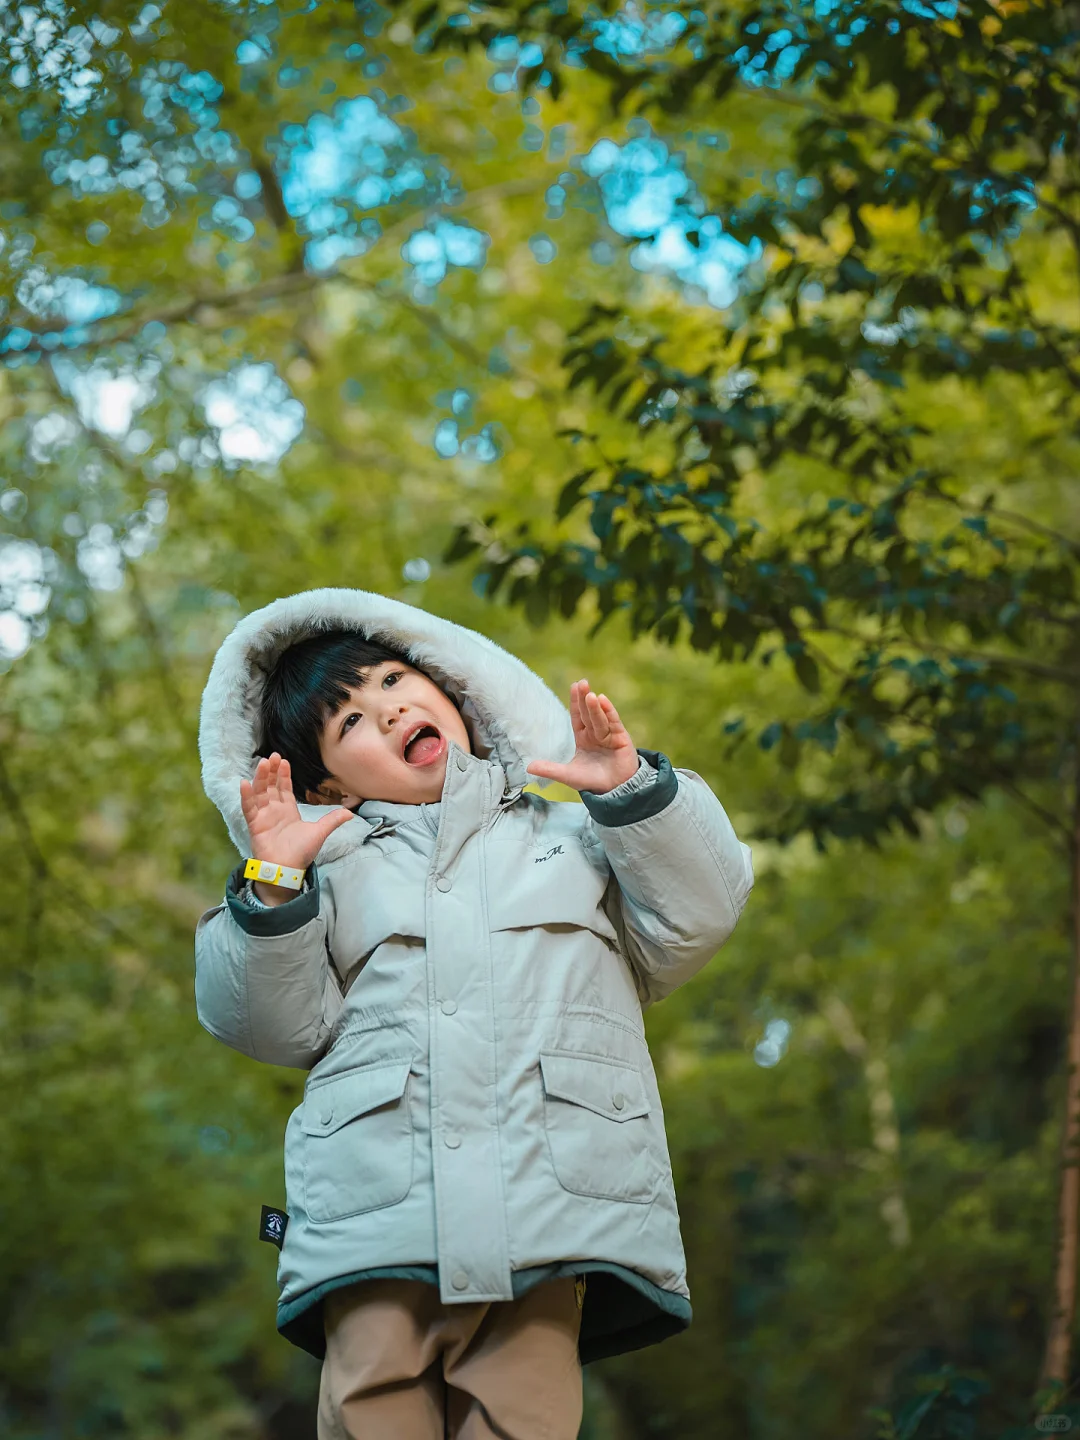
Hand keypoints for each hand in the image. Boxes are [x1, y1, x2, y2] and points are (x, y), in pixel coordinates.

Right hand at [239, 753, 352, 902]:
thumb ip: (332, 820)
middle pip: (271, 786)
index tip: (283, 760)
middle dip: (271, 771)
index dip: (283, 774)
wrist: (288, 870)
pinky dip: (246, 796)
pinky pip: (248, 808)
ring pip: (260, 793)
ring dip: (260, 778)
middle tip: (272, 756)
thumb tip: (350, 813)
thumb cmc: (301, 852)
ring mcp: (263, 817)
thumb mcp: (320, 832)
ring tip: (262, 763)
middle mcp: (274, 811)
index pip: (284, 788)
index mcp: (288, 811)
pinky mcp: (254, 825)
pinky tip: (245, 783)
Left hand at [527, 679, 639, 794]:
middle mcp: (596, 733)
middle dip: (584, 699)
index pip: (577, 716)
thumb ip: (550, 770)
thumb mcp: (568, 775)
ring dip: (594, 707)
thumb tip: (528, 768)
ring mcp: (609, 735)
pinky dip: (609, 712)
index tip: (573, 687)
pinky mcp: (622, 738)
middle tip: (581, 683)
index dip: (575, 703)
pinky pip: (614, 723)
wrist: (616, 791)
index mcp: (583, 738)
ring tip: (590, 695)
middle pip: (588, 713)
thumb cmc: (593, 781)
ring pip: (599, 718)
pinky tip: (603, 701)